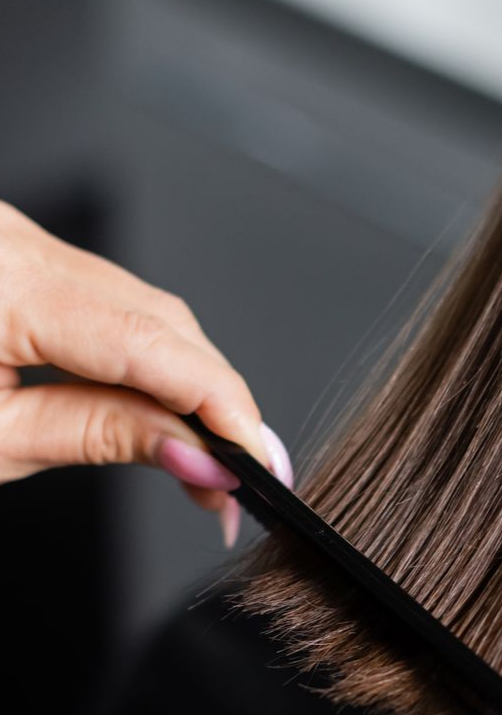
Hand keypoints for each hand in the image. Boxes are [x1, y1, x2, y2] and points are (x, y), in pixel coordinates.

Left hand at [0, 201, 292, 543]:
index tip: (263, 467)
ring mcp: (12, 234)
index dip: (228, 409)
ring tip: (204, 458)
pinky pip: (102, 297)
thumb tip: (199, 456)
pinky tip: (159, 407)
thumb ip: (107, 437)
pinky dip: (140, 356)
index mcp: (2, 281)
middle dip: (215, 403)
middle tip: (241, 480)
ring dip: (184, 383)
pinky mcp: (10, 248)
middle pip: (162, 319)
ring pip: (139, 306)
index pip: (159, 345)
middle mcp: (11, 237)